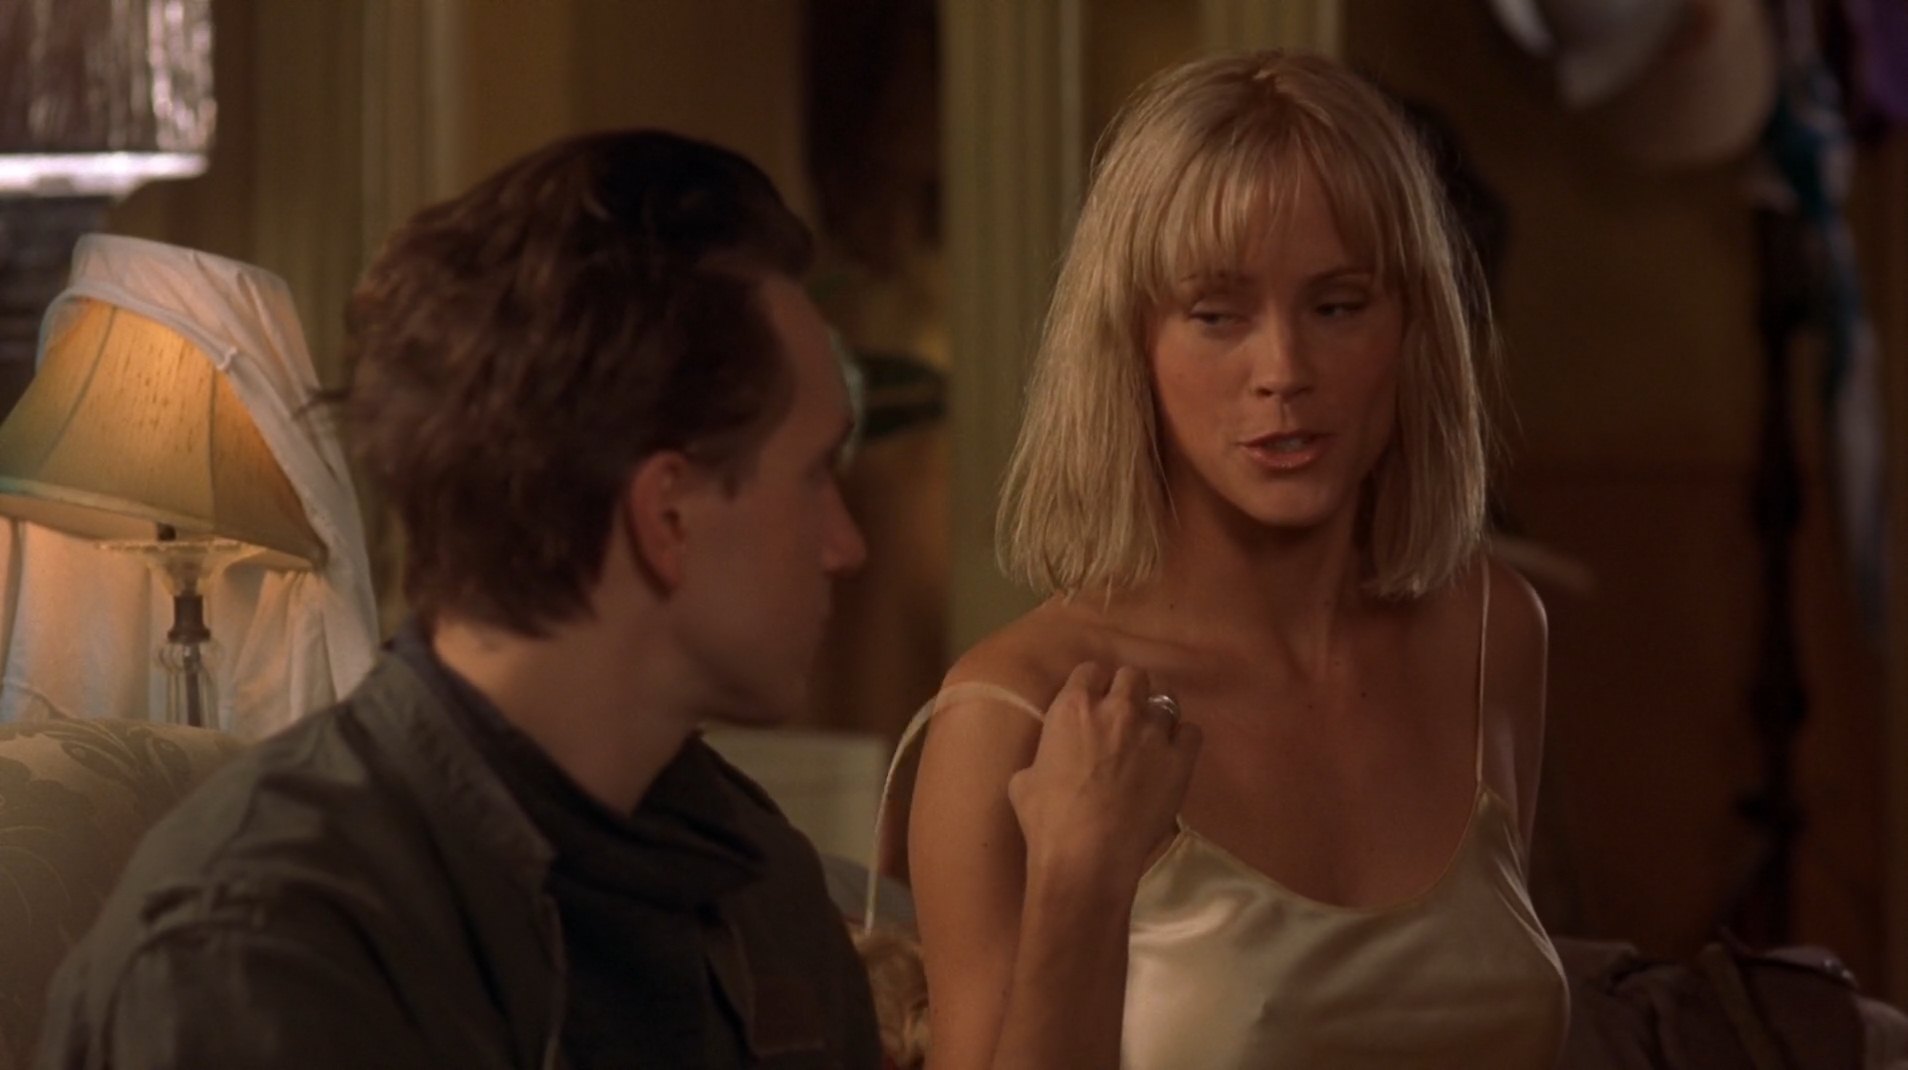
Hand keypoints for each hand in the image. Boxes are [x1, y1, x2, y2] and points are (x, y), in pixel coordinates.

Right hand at [1006, 663, 1201, 890]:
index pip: (1090, 670)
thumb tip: (1050, 761)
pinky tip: (1173, 757)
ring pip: (1167, 699)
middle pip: (1133, 675)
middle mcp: (1117, 708)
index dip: (1093, 686)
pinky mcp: (1181, 759)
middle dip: (1129, 691)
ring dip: (1157, 714)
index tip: (1093, 703)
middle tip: (1124, 717)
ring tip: (1151, 736)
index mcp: (1073, 707)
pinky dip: (1183, 740)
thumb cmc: (1047, 819)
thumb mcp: (1024, 779)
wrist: (1088, 855)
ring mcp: (1153, 731)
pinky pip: (1192, 731)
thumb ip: (1044, 755)